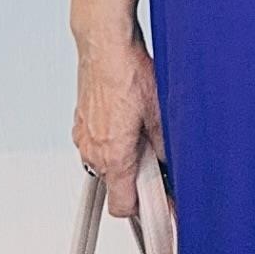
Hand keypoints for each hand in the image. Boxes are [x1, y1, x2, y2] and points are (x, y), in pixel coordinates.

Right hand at [71, 15, 161, 217]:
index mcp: (113, 156)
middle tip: (158, 162)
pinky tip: (128, 119)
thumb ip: (166, 148)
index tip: (161, 203)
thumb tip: (173, 164)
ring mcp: (83, 137)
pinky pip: (98, 144)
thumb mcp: (160, 114)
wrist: (104, 44)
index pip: (122, 207)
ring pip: (106, 164)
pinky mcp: (81, 122)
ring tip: (143, 133)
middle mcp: (92, 151)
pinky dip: (113, 141)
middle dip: (136, 180)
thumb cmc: (128, 72)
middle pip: (114, 186)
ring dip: (124, 159)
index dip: (145, 209)